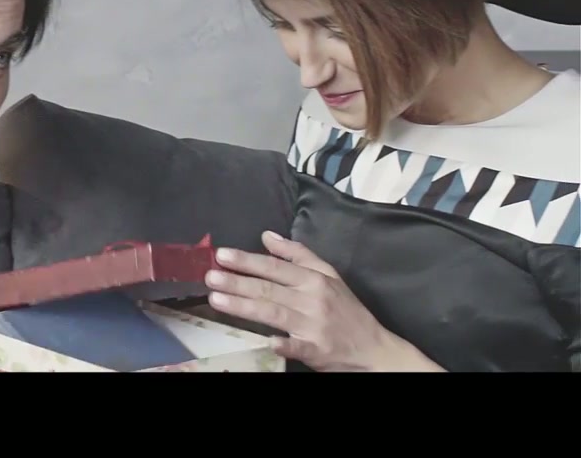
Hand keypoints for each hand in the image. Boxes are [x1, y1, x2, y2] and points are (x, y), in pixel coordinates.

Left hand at [205, 231, 443, 371]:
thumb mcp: (328, 275)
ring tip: (216, 298)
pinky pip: (295, 345)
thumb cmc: (347, 310)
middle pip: (269, 288)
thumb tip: (267, 236)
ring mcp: (314, 325)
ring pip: (273, 312)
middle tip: (210, 275)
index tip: (222, 255)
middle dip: (237, 281)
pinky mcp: (316, 350)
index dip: (248, 260)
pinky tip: (265, 339)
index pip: (275, 267)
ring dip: (244, 305)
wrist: (375, 349)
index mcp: (314, 279)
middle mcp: (313, 299)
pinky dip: (282, 342)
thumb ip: (297, 254)